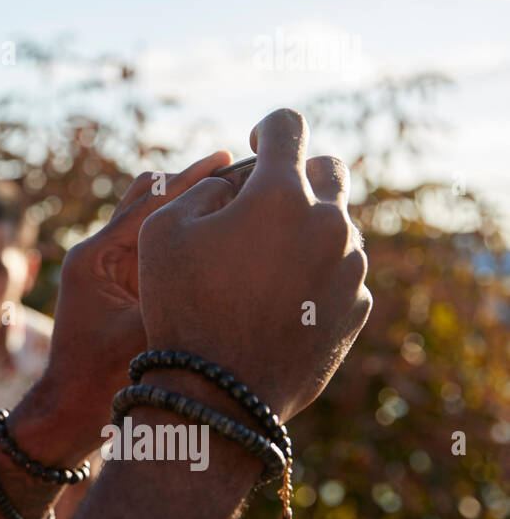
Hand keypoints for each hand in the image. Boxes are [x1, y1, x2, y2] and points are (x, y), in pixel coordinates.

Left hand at [39, 149, 232, 436]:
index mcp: (94, 256)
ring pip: (154, 221)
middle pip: (149, 202)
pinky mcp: (124, 285)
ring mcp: (111, 268)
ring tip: (235, 182)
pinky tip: (223, 226)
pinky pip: (158, 248)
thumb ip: (179, 295)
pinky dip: (185, 233)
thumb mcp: (144, 332)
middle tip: (237, 161)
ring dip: (189, 204)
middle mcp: (98, 253)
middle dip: (191, 183)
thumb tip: (235, 264)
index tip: (228, 159)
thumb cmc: (99, 376)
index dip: (190, 182)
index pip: (148, 204)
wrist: (70, 409)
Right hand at [137, 108, 371, 420]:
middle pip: (329, 170)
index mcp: (280, 195)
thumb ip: (201, 191)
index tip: (254, 142)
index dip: (268, 127)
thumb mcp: (160, 232)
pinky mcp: (358, 307)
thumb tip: (233, 188)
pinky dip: (314, 272)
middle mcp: (328, 224)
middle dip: (297, 174)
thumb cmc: (181, 306)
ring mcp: (350, 267)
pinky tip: (276, 300)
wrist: (219, 393)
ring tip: (260, 264)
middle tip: (263, 202)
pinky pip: (341, 271)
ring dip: (304, 229)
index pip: (288, 126)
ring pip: (336, 225)